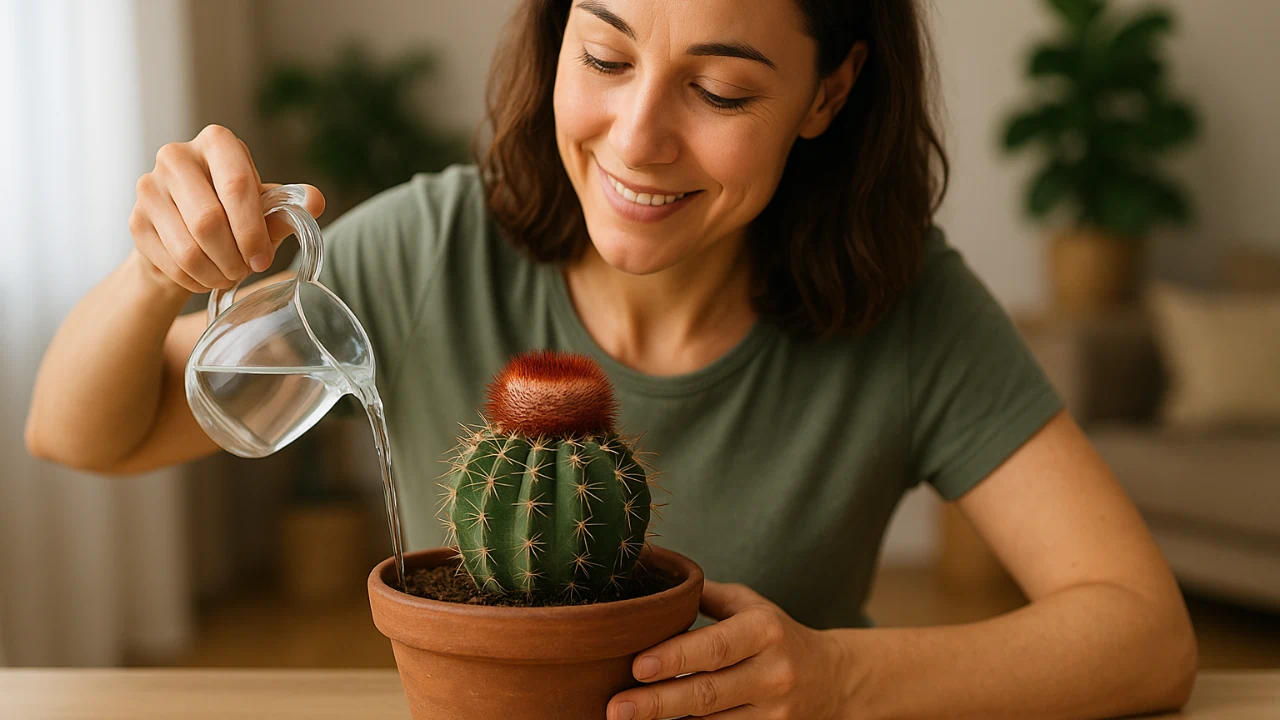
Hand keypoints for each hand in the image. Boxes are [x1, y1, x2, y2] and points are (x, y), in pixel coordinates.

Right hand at [129, 123, 324, 293]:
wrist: (189, 231)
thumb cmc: (235, 214)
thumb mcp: (265, 208)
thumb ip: (288, 206)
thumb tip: (316, 201)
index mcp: (217, 142)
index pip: (237, 186)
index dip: (253, 229)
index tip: (263, 258)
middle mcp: (176, 156)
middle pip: (209, 220)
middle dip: (235, 257)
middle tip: (248, 270)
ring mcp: (149, 187)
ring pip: (188, 247)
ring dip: (217, 272)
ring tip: (231, 275)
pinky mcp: (136, 220)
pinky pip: (172, 263)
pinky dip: (196, 280)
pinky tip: (207, 276)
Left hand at [607, 581, 848, 718]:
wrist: (832, 678)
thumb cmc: (776, 634)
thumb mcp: (748, 605)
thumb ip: (703, 595)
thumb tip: (652, 572)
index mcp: (765, 631)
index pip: (716, 647)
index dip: (676, 658)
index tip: (637, 665)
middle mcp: (773, 673)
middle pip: (707, 693)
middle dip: (657, 703)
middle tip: (616, 708)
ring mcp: (774, 713)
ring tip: (626, 718)